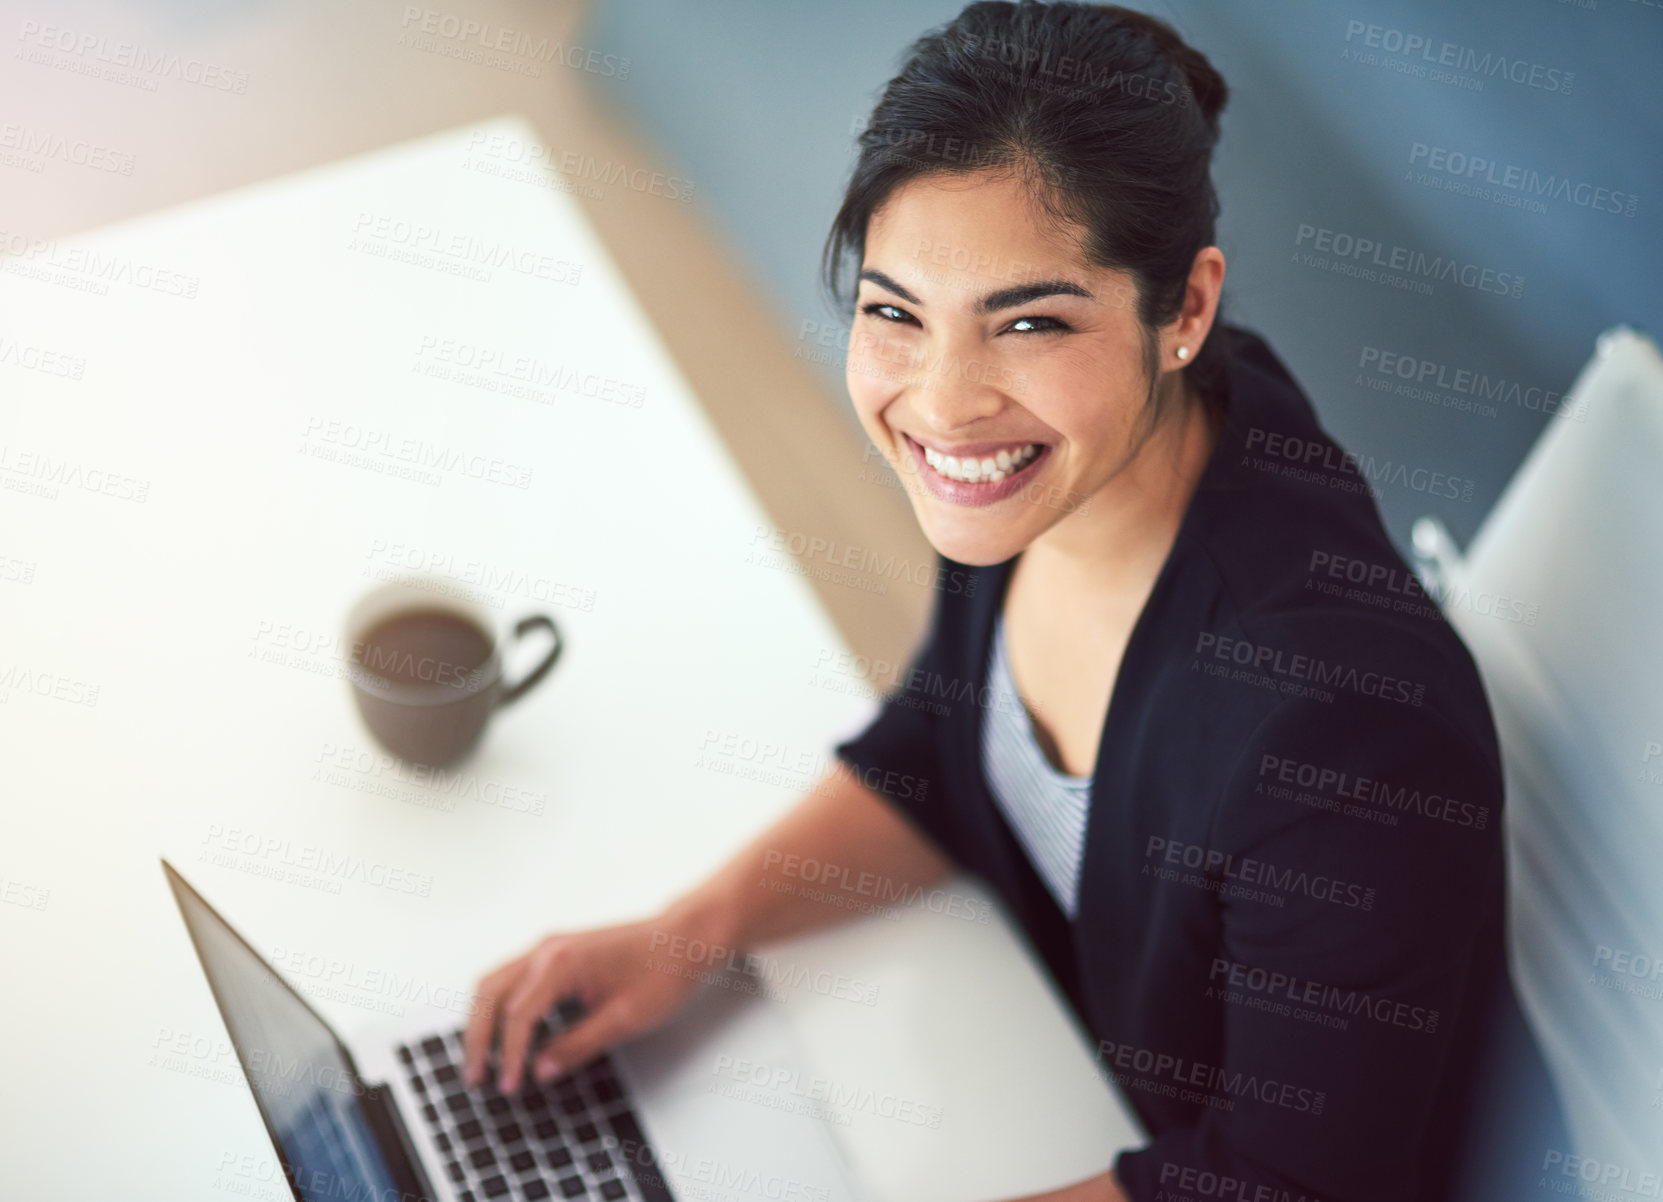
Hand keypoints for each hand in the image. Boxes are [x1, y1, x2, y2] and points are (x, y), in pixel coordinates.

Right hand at [461, 915, 706, 1094]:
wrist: (684, 938)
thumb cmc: (663, 971)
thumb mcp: (625, 1020)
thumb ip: (578, 1046)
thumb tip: (540, 1071)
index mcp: (561, 963)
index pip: (518, 1016)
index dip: (509, 1057)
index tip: (508, 1087)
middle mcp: (547, 949)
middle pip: (491, 994)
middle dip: (478, 1038)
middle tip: (474, 1077)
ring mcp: (550, 947)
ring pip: (495, 982)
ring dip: (482, 1020)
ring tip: (481, 1059)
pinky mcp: (557, 951)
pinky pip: (512, 977)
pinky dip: (499, 1005)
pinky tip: (504, 1032)